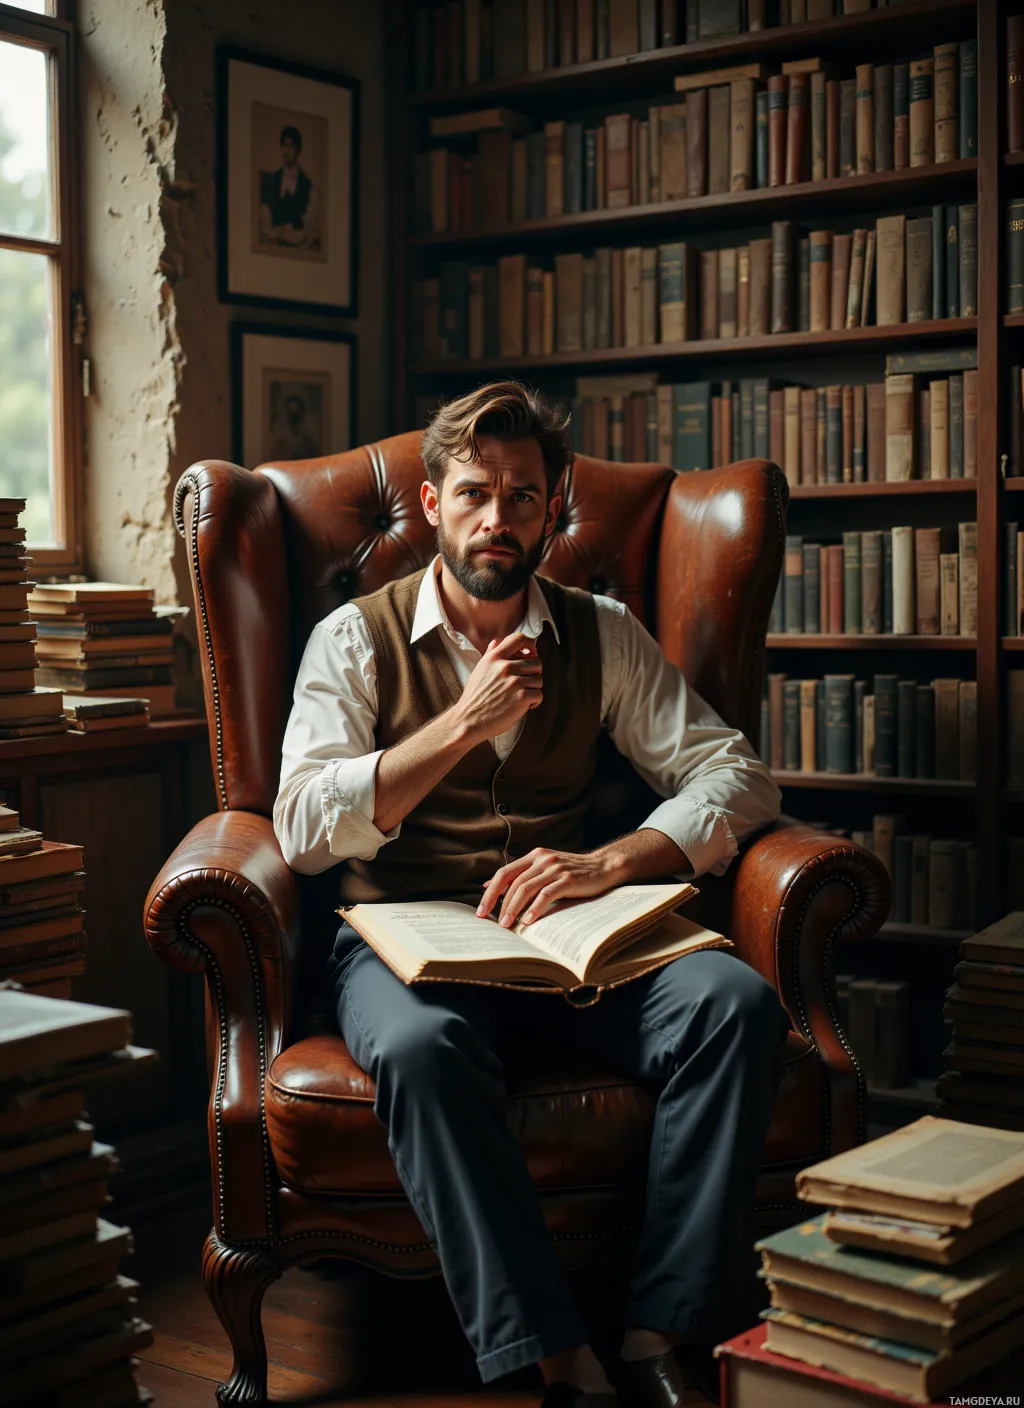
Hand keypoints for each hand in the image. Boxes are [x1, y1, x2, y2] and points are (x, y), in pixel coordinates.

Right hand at [451, 632, 542, 746]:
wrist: (468, 720)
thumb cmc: (474, 697)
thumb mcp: (479, 670)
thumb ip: (490, 655)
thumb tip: (497, 642)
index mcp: (494, 658)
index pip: (519, 638)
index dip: (530, 645)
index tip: (531, 654)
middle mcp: (505, 667)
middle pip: (536, 662)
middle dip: (533, 673)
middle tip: (525, 683)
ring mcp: (515, 682)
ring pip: (539, 679)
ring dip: (533, 689)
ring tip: (521, 696)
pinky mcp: (522, 697)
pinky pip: (539, 695)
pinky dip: (534, 702)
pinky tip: (523, 705)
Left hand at [477, 846, 621, 927]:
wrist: (603, 866)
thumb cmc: (572, 872)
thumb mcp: (544, 869)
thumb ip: (521, 875)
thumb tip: (489, 886)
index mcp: (534, 856)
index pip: (504, 873)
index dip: (490, 892)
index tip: (481, 911)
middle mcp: (542, 859)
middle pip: (512, 882)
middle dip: (499, 904)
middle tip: (492, 922)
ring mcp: (555, 868)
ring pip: (526, 888)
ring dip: (513, 908)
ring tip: (507, 925)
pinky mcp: (568, 879)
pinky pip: (546, 895)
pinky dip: (534, 909)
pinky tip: (528, 921)